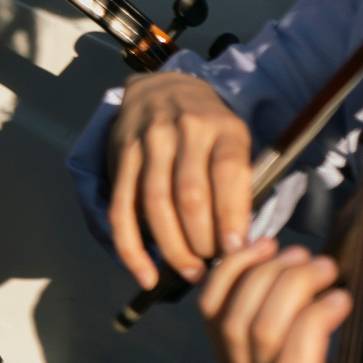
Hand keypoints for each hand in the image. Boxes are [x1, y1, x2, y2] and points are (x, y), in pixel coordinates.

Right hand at [106, 69, 253, 286]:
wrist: (163, 88)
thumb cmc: (209, 127)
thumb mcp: (235, 138)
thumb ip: (239, 183)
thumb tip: (240, 245)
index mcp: (221, 126)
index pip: (228, 172)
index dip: (232, 216)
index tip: (236, 251)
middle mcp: (183, 129)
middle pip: (190, 195)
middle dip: (203, 242)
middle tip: (214, 267)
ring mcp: (148, 141)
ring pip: (156, 204)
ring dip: (173, 249)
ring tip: (190, 273)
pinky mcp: (122, 155)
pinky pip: (122, 208)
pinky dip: (131, 247)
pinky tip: (146, 274)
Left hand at [197, 238, 362, 362]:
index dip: (314, 323)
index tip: (344, 298)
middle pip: (260, 332)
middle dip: (291, 286)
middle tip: (325, 265)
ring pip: (231, 316)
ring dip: (263, 274)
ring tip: (298, 254)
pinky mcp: (222, 350)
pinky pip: (211, 307)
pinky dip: (230, 272)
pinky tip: (259, 250)